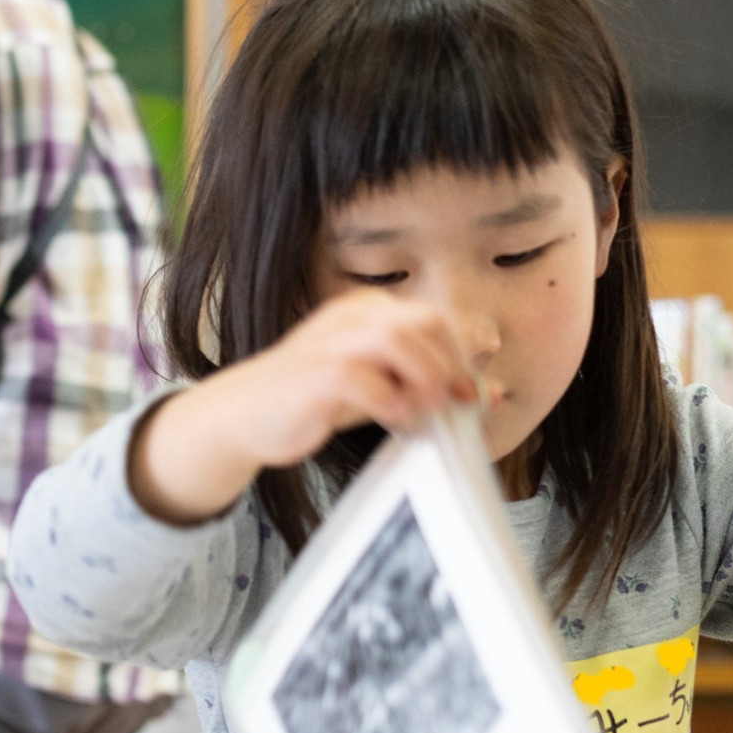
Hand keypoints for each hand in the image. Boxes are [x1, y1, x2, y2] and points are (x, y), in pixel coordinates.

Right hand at [131, 290, 485, 523]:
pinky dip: (390, 402)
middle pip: (424, 321)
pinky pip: (362, 378)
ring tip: (422, 411)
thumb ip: (423, 385)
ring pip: (398, 339)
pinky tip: (392, 420)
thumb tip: (487, 393)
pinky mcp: (313, 374)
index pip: (434, 319)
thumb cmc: (312, 399)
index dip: (461, 356)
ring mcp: (330, 342)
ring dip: (424, 378)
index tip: (470, 394)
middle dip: (448, 367)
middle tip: (450, 405)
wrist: (244, 414)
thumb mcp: (376, 386)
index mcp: (368, 312)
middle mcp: (351, 318)